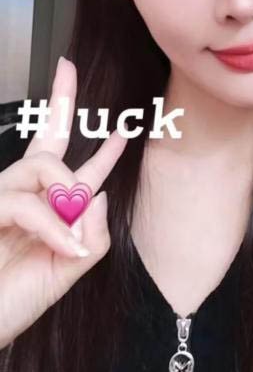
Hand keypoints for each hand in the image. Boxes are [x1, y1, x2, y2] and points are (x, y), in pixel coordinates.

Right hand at [0, 57, 126, 348]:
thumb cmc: (12, 302)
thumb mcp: (67, 271)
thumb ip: (92, 239)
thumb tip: (99, 195)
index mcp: (47, 210)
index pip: (74, 167)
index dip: (100, 149)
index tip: (121, 127)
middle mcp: (25, 197)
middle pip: (46, 139)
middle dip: (61, 101)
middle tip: (67, 69)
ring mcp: (1, 201)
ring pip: (41, 165)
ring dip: (65, 189)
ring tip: (70, 228)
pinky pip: (25, 203)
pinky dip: (50, 225)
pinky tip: (64, 246)